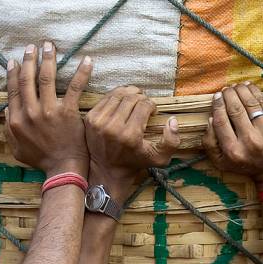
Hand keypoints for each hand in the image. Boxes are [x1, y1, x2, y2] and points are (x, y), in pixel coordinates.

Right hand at [5, 42, 92, 176]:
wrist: (63, 169)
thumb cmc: (41, 160)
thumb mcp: (17, 149)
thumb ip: (9, 129)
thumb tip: (6, 110)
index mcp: (17, 120)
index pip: (13, 90)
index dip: (13, 73)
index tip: (15, 61)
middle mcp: (31, 112)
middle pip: (27, 79)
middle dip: (29, 60)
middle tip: (32, 47)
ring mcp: (50, 111)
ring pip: (46, 78)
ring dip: (48, 59)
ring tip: (49, 46)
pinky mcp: (69, 112)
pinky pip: (75, 88)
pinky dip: (82, 72)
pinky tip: (87, 60)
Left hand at [85, 86, 179, 200]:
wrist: (108, 170)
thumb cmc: (135, 162)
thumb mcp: (159, 158)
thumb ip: (172, 142)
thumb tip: (172, 120)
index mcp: (130, 136)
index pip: (144, 105)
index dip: (152, 105)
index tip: (152, 111)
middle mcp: (113, 127)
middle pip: (131, 97)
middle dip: (142, 97)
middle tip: (144, 104)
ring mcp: (99, 122)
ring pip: (118, 94)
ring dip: (129, 93)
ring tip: (134, 100)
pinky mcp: (90, 118)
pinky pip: (106, 98)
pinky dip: (116, 96)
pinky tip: (122, 102)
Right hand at [202, 83, 262, 188]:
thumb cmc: (246, 165)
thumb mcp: (222, 162)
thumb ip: (210, 143)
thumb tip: (210, 118)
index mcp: (233, 151)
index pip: (221, 121)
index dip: (217, 105)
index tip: (216, 97)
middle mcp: (250, 141)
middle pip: (235, 109)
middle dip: (228, 95)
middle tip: (225, 90)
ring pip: (250, 103)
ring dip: (241, 90)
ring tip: (235, 86)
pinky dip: (254, 91)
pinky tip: (248, 87)